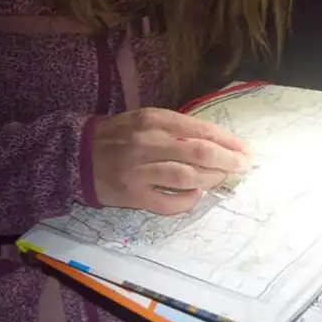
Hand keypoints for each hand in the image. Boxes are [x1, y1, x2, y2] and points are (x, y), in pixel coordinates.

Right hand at [92, 107, 251, 214]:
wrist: (76, 155)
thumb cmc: (117, 135)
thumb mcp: (144, 119)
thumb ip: (176, 127)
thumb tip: (216, 140)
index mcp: (153, 120)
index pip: (200, 129)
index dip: (228, 140)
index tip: (245, 148)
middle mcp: (148, 143)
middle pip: (200, 153)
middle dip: (229, 161)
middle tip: (245, 166)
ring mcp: (139, 170)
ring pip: (187, 177)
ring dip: (212, 180)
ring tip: (223, 179)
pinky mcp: (132, 195)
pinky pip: (167, 202)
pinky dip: (187, 201)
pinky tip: (196, 196)